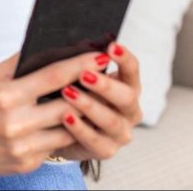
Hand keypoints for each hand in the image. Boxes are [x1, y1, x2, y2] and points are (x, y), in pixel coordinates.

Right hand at [0, 50, 110, 174]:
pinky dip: (65, 134)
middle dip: (90, 92)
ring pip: (68, 129)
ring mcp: (22, 146)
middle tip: (105, 80)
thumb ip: (23, 63)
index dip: (81, 65)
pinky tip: (71, 124)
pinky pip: (56, 147)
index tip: (101, 57)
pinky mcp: (26, 163)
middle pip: (67, 104)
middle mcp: (14, 122)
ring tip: (93, 102)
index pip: (53, 77)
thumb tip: (55, 46)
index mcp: (6, 96)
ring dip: (82, 115)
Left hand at [54, 42, 142, 160]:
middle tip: (84, 74)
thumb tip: (84, 42)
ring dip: (89, 105)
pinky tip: (65, 116)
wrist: (61, 131)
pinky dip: (80, 128)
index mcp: (126, 87)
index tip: (112, 46)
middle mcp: (130, 111)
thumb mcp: (74, 76)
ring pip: (111, 120)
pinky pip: (95, 140)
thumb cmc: (71, 95)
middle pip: (127, 97)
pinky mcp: (106, 150)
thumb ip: (82, 62)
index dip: (124, 58)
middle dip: (106, 85)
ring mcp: (120, 132)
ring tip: (68, 92)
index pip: (132, 70)